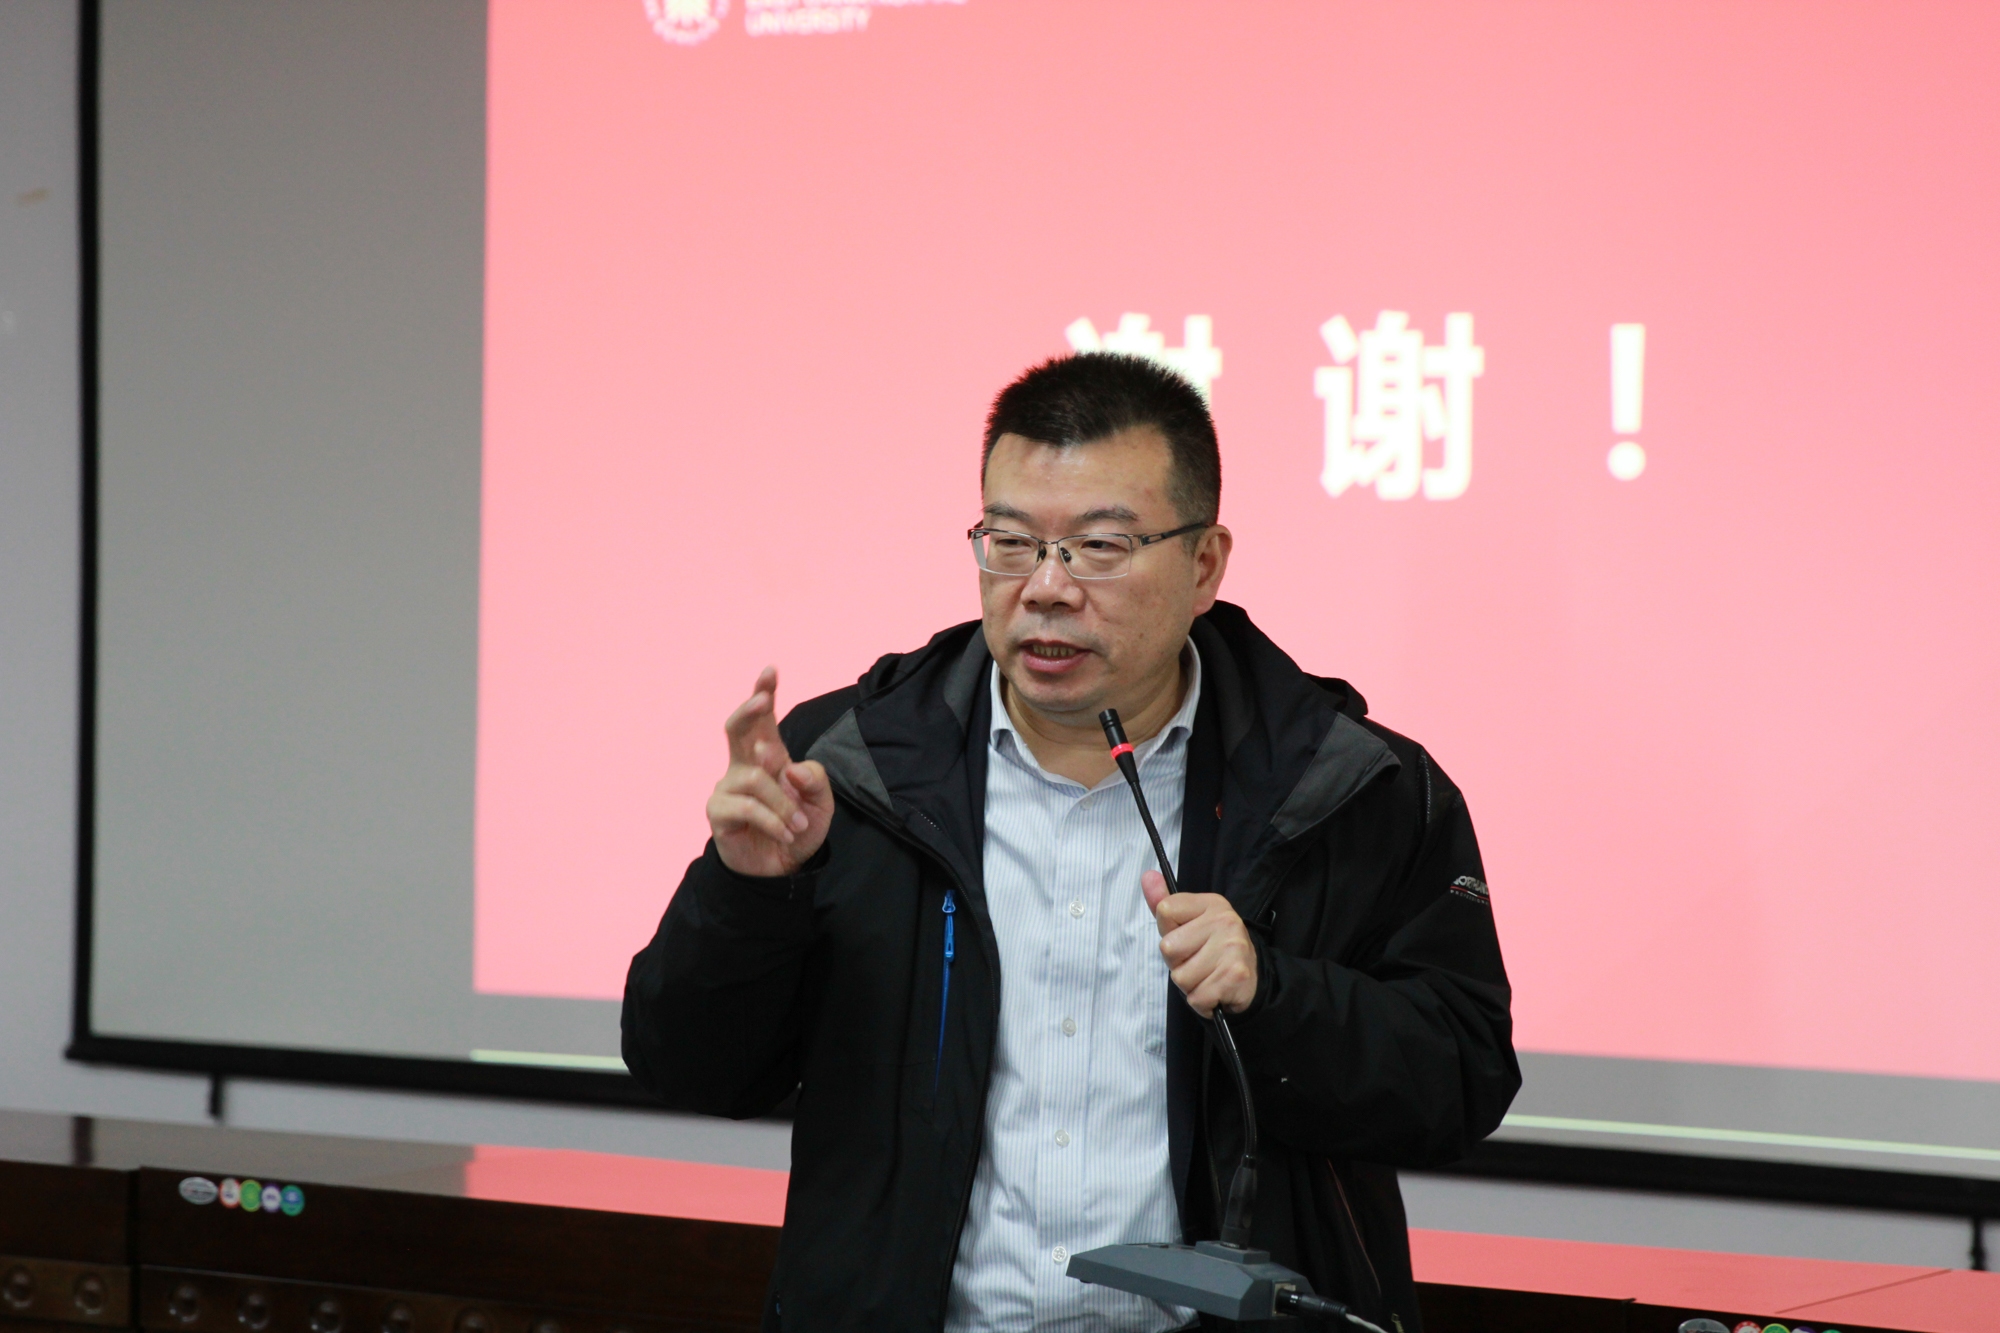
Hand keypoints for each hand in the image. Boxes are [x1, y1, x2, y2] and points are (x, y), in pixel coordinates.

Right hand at [707, 666, 833, 877]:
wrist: (783, 868)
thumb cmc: (799, 828)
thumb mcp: (820, 804)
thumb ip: (814, 780)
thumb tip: (788, 766)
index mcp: (770, 755)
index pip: (763, 719)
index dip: (764, 693)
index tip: (771, 670)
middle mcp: (745, 765)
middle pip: (737, 727)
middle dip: (750, 710)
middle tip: (765, 700)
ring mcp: (729, 787)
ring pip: (755, 777)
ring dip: (782, 803)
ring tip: (797, 824)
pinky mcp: (719, 811)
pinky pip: (746, 806)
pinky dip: (772, 820)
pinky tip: (786, 833)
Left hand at [1143, 871, 1257, 1017]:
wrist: (1251, 980)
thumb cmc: (1212, 951)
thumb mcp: (1188, 923)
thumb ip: (1163, 902)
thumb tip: (1147, 876)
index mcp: (1211, 903)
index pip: (1165, 911)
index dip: (1169, 932)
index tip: (1187, 938)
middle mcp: (1225, 920)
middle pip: (1168, 947)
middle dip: (1177, 963)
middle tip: (1198, 962)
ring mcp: (1232, 947)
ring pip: (1180, 977)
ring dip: (1189, 985)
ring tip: (1207, 977)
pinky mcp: (1235, 976)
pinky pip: (1196, 997)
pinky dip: (1201, 1002)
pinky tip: (1215, 991)